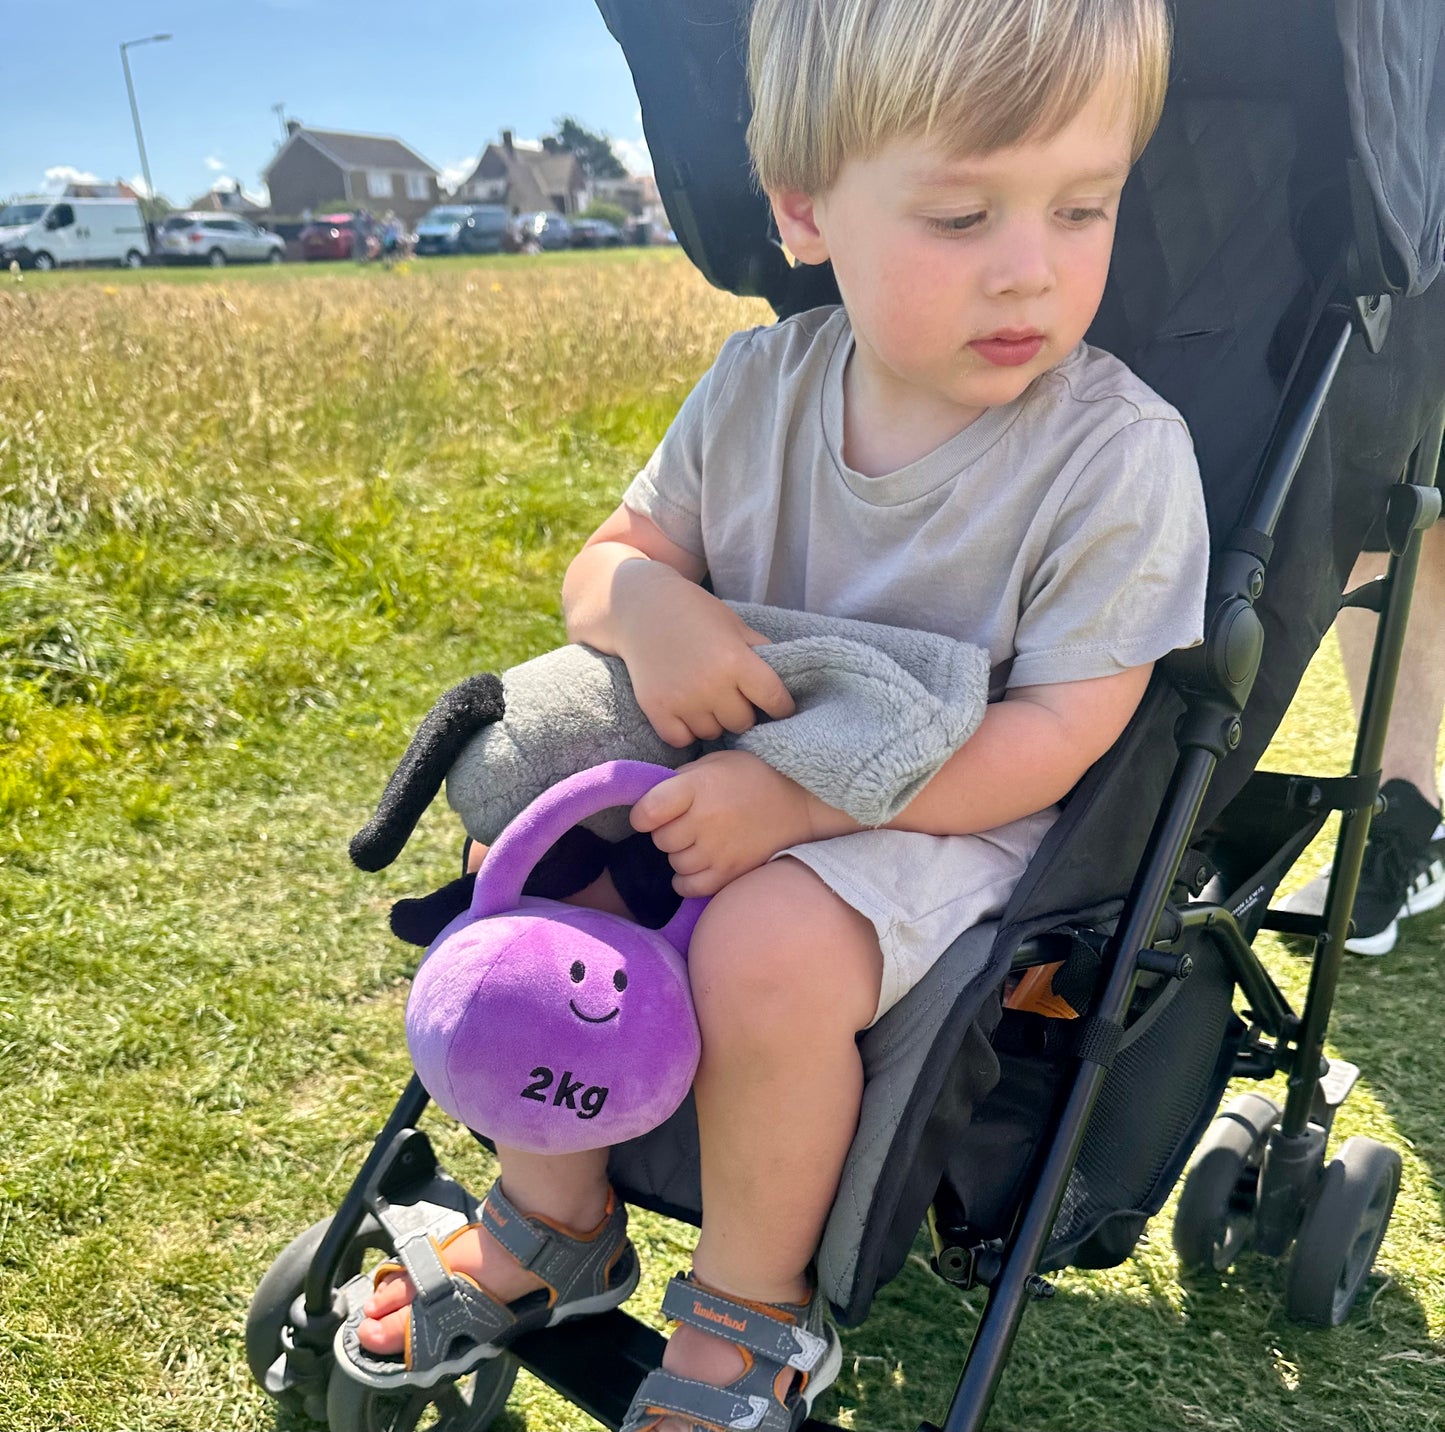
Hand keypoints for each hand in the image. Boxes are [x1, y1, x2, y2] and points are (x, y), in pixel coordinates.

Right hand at [614, 568, 794, 747]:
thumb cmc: (695, 614)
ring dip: (714, 721)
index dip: (781, 707)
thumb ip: (761, 653)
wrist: (642, 608)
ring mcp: (682, 700)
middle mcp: (711, 684)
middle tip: (732, 696)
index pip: (774, 700)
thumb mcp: (735, 625)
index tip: (778, 707)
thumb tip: (787, 683)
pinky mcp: (656, 709)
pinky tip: (687, 710)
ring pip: (713, 733)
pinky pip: (683, 740)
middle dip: (743, 712)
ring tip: (706, 699)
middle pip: (743, 722)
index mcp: (736, 661)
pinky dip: (687, 730)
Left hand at [630, 751, 831, 896]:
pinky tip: (699, 863)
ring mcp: (718, 851)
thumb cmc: (753, 777)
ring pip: (675, 863)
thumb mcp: (715, 763)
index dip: (642, 814)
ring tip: (701, 840)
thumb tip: (650, 798)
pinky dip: (687, 879)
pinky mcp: (730, 873)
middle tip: (687, 822)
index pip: (648, 811)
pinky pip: (688, 887)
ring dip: (680, 854)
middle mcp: (705, 821)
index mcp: (697, 788)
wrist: (801, 802)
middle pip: (660, 839)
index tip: (650, 813)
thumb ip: (681, 779)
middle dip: (667, 831)